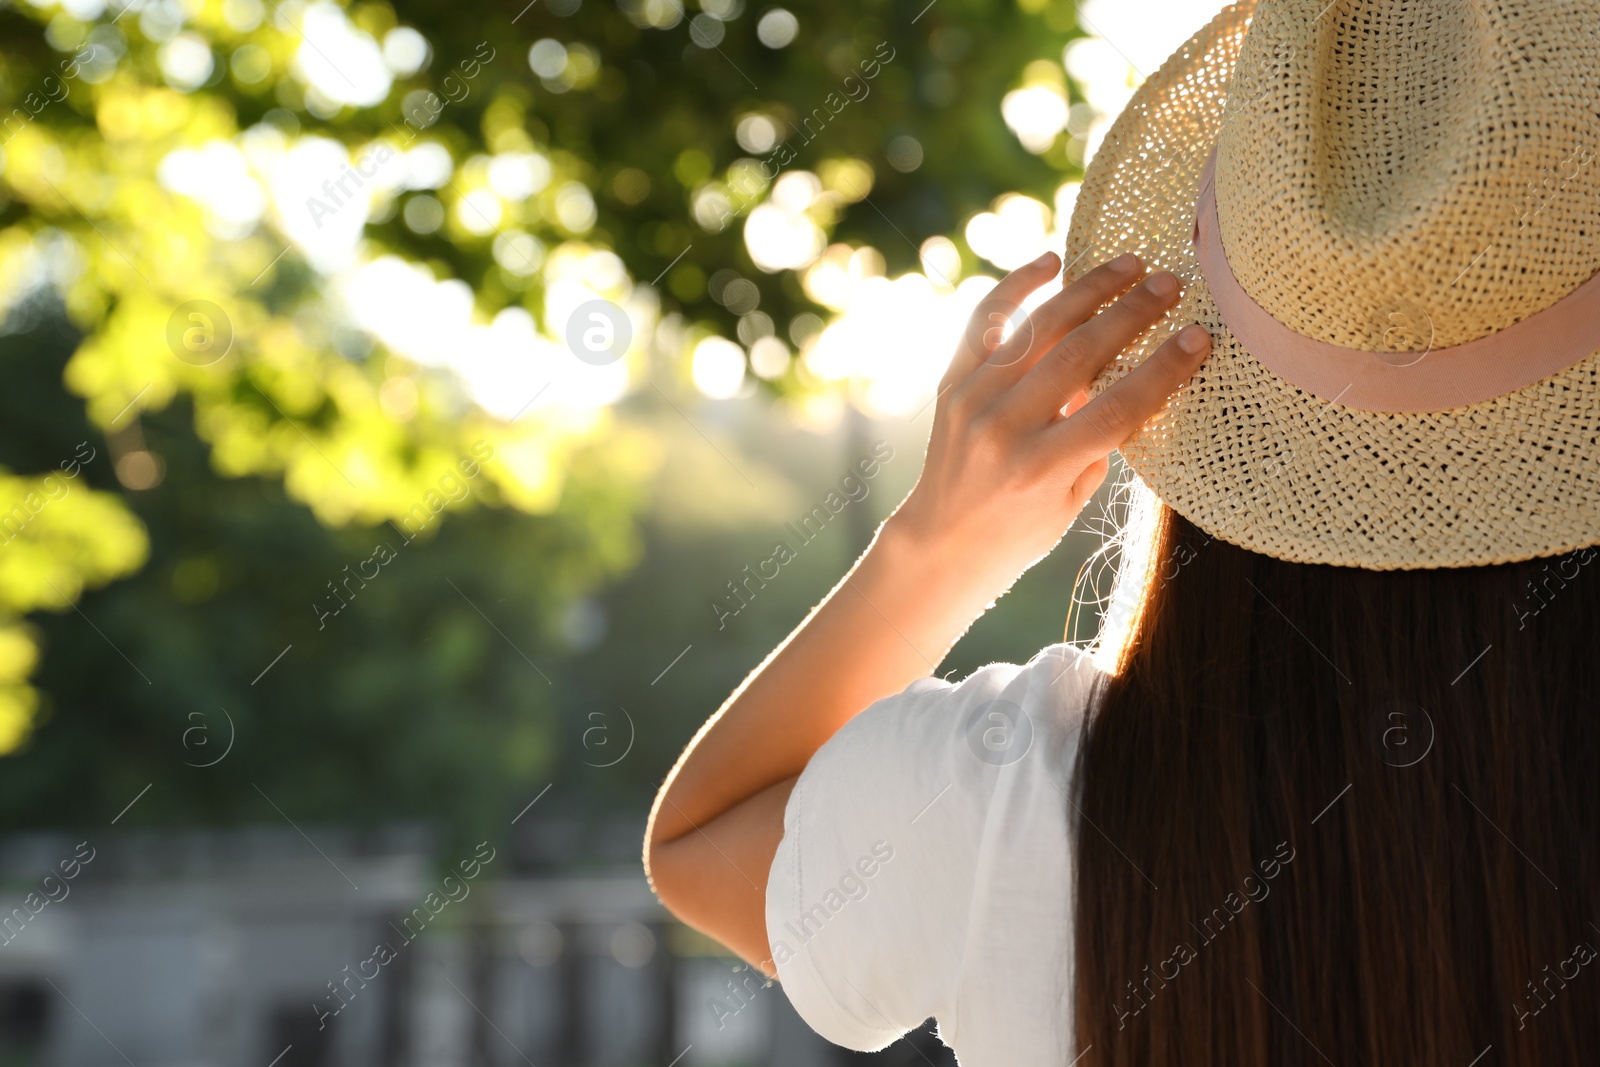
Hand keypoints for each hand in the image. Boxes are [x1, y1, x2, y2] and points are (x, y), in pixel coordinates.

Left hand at [885, 249, 1210, 606]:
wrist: (941, 544)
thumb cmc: (1020, 530)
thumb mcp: (1072, 501)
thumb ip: (1099, 440)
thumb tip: (1132, 371)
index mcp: (1041, 468)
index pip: (1116, 408)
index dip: (1162, 370)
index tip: (1199, 336)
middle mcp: (1003, 429)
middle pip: (1080, 354)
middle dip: (1133, 314)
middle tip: (1173, 284)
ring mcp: (972, 400)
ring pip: (1039, 327)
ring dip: (1089, 289)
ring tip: (1131, 265)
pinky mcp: (952, 384)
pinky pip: (985, 322)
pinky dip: (1017, 287)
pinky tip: (1052, 262)